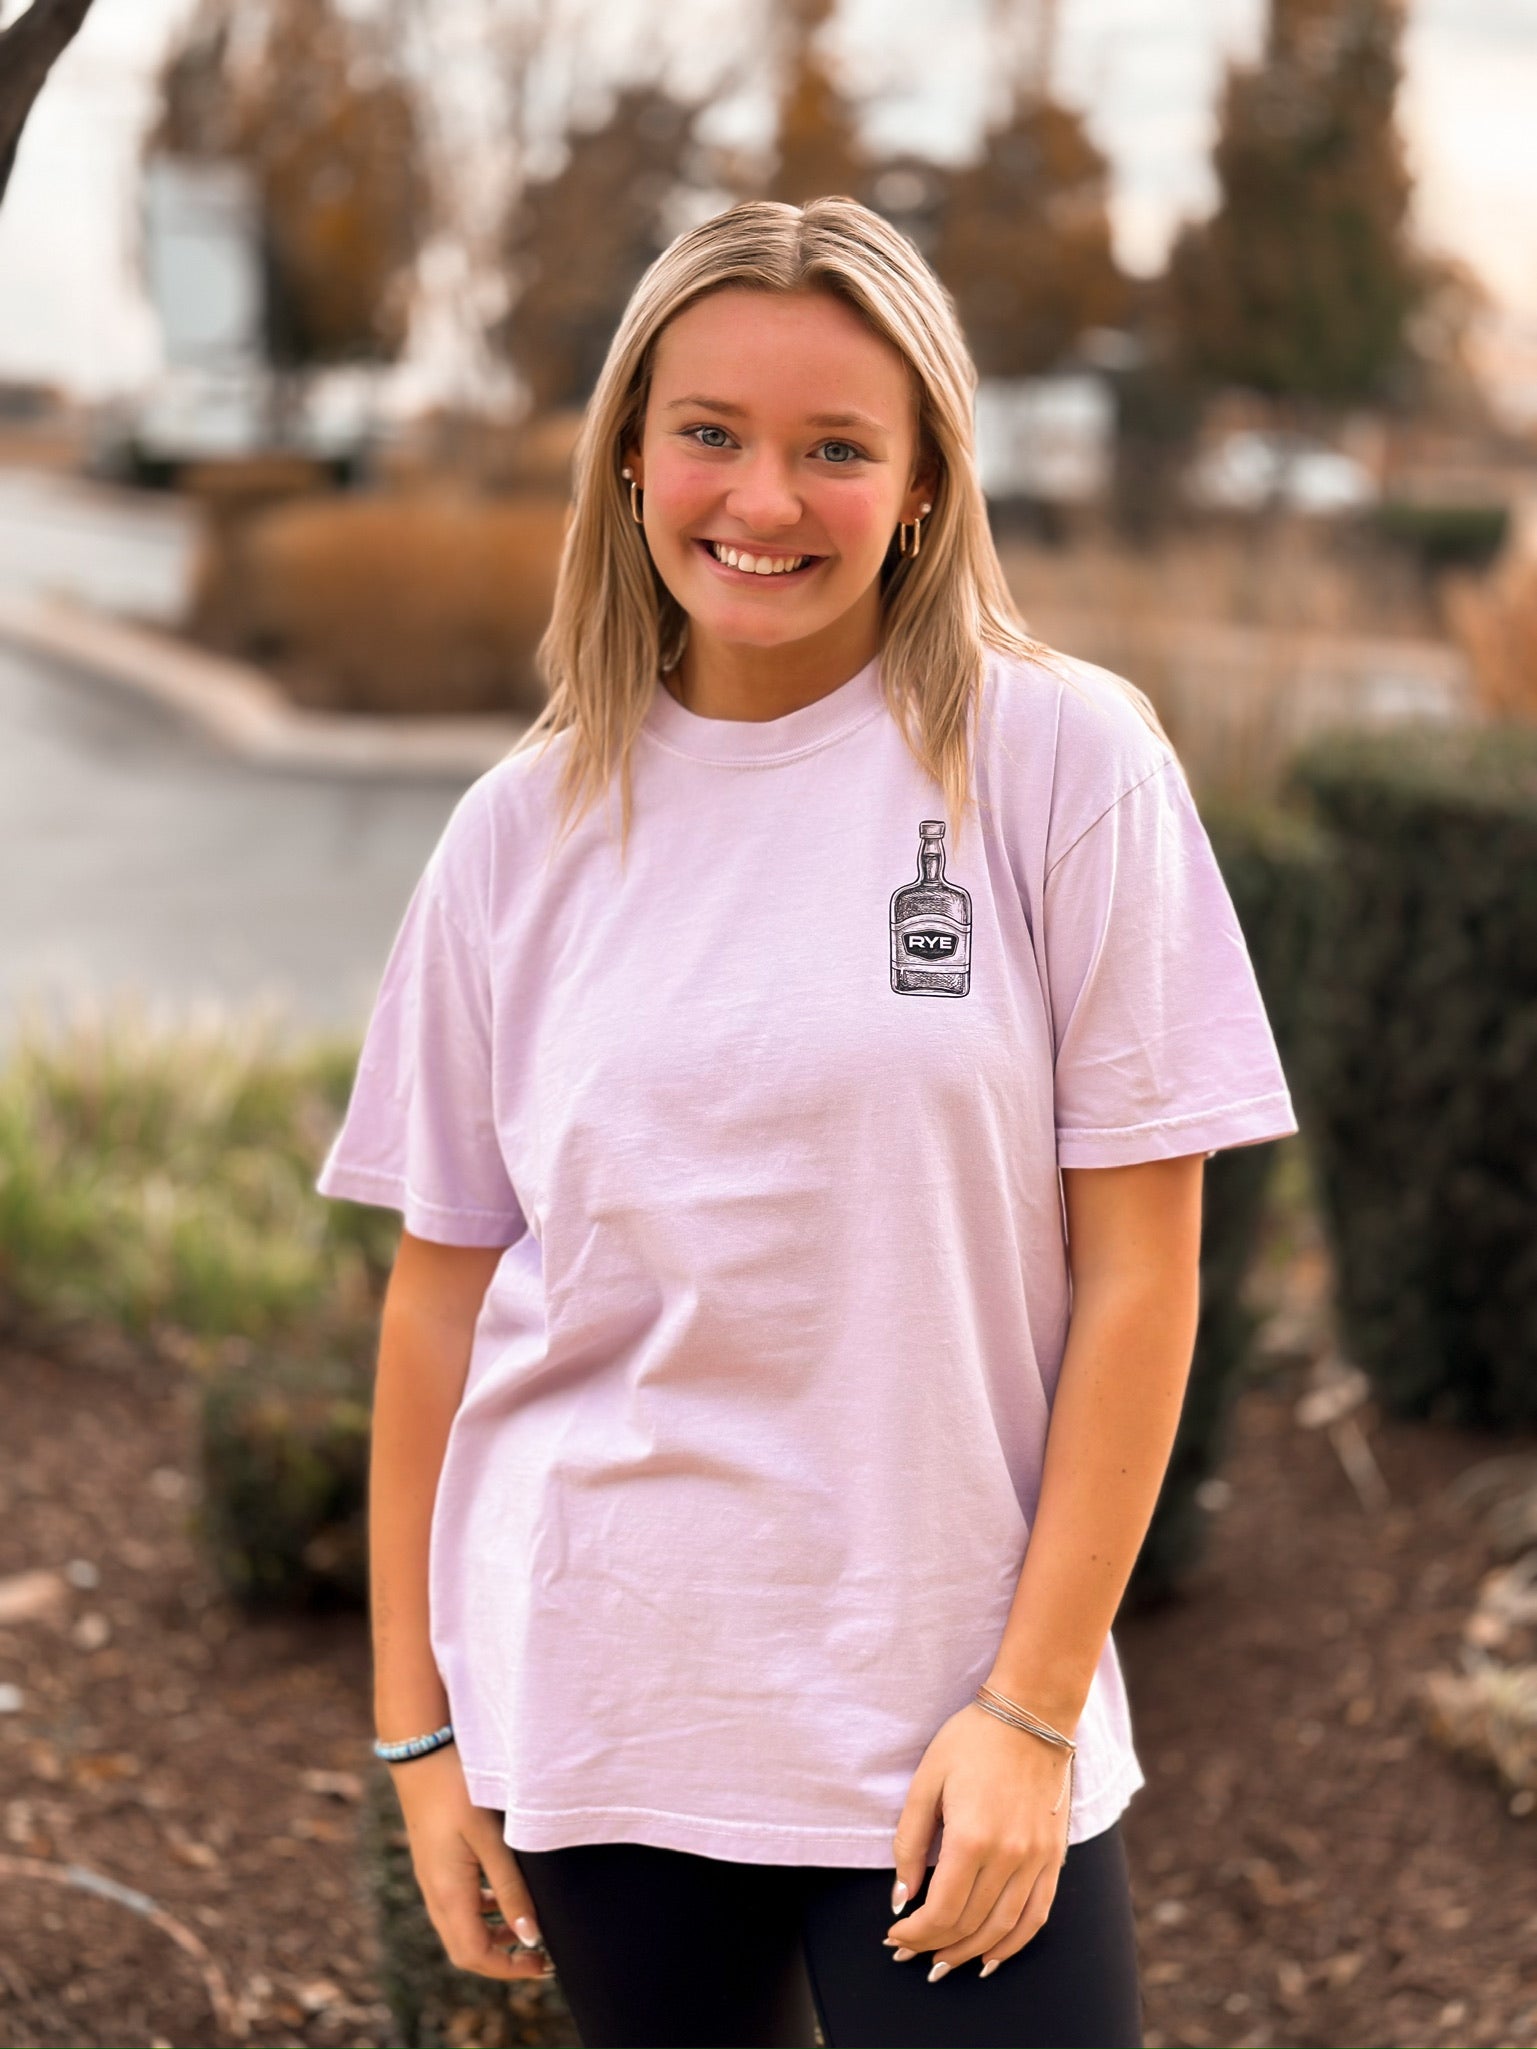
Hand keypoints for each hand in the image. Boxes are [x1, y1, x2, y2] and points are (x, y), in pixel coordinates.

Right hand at [388, 1745, 554, 1981]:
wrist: (421, 1753)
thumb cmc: (459, 1790)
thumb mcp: (492, 1839)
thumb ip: (511, 1889)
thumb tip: (530, 1937)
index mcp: (448, 1894)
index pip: (474, 1955)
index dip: (508, 1969)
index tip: (542, 1964)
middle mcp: (435, 1894)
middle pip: (465, 1950)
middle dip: (502, 1959)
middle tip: (540, 1954)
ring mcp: (432, 1879)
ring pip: (461, 1928)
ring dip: (493, 1936)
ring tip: (528, 1925)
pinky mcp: (434, 1864)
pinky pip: (457, 1905)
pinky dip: (482, 1913)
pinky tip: (503, 1894)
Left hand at [884, 1701, 1071, 1979]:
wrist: (1032, 1713)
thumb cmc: (971, 1740)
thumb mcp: (926, 1781)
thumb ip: (910, 1842)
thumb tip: (900, 1898)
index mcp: (972, 1837)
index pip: (941, 1911)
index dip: (914, 1934)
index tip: (894, 1937)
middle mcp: (1009, 1857)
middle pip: (969, 1925)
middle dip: (934, 1946)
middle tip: (909, 1954)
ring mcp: (1037, 1860)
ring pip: (1003, 1930)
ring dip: (970, 1953)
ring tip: (943, 1963)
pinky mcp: (1054, 1858)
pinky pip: (1037, 1916)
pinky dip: (1014, 1944)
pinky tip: (992, 1957)